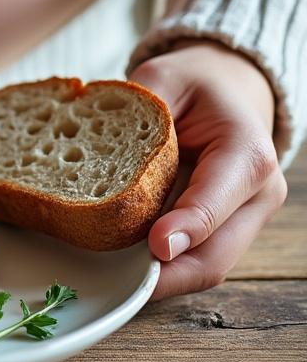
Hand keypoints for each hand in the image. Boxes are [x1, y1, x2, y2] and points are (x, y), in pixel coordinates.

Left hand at [129, 40, 286, 299]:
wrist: (229, 91)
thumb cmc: (197, 85)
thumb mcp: (166, 76)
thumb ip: (142, 106)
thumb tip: (105, 143)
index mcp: (246, 153)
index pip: (217, 201)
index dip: (186, 227)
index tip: (155, 245)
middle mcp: (255, 194)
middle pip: (215, 255)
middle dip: (168, 276)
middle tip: (119, 285)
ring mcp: (244, 218)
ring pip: (206, 266)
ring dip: (161, 279)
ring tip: (113, 281)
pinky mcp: (225, 230)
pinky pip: (195, 259)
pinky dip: (163, 268)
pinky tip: (124, 268)